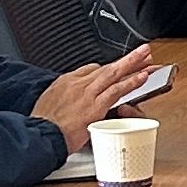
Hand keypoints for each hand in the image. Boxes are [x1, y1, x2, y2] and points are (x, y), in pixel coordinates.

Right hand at [33, 48, 161, 150]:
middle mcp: (78, 84)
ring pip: (114, 73)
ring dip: (133, 63)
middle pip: (106, 67)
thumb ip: (62, 101)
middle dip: (125, 59)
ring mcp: (88, 93)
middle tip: (141, 52)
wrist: (40, 134)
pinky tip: (142, 77)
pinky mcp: (95, 105)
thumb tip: (68, 105)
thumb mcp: (47, 105)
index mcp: (65, 82)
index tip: (115, 68)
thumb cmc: (42, 125)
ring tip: (146, 57)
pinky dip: (131, 82)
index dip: (105, 69)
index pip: (89, 69)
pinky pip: (117, 90)